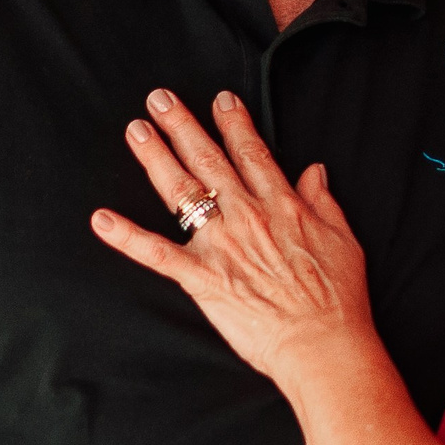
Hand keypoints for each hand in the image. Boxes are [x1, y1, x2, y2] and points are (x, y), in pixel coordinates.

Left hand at [90, 89, 375, 387]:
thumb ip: (324, 201)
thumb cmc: (338, 299)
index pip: (252, 153)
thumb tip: (315, 171)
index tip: (219, 99)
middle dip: (182, 126)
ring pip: (182, 192)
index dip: (233, 123)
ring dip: (156, 158)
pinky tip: (102, 220)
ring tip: (136, 131)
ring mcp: (221, 246)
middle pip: (209, 161)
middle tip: (160, 99)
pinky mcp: (203, 279)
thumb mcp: (342, 240)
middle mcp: (247, 217)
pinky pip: (158, 254)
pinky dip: (128, 237)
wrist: (323, 345)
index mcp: (282, 206)